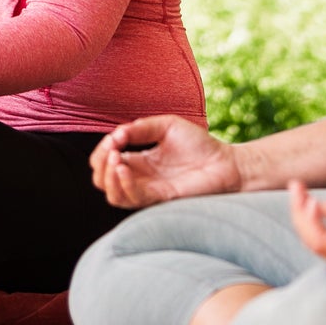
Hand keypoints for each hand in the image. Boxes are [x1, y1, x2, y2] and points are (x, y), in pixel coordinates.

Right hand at [89, 114, 240, 209]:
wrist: (225, 161)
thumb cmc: (199, 143)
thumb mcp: (165, 125)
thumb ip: (140, 128)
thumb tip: (116, 136)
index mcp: (139, 161)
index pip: (106, 161)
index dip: (102, 149)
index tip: (115, 136)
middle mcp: (140, 178)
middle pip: (102, 180)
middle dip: (100, 165)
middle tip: (112, 150)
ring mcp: (148, 190)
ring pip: (113, 195)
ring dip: (107, 177)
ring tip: (116, 160)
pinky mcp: (159, 199)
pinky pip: (132, 198)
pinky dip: (122, 184)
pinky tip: (124, 168)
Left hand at [289, 179, 325, 270]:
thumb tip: (320, 208)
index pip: (319, 240)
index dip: (304, 218)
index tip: (304, 192)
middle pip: (315, 244)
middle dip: (299, 214)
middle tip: (296, 185)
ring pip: (322, 246)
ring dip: (306, 220)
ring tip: (301, 193)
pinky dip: (319, 227)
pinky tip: (316, 209)